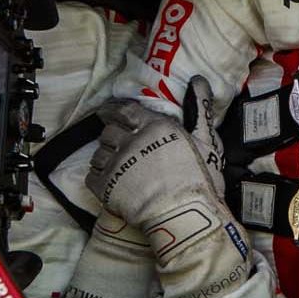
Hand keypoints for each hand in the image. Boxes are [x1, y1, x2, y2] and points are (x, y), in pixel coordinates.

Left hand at [85, 77, 225, 218]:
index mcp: (154, 127)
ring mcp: (116, 164)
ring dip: (105, 157)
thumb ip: (199, 110)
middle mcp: (131, 141)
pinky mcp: (106, 187)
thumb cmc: (199, 181)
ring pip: (99, 154)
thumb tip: (198, 80)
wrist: (185, 217)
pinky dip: (98, 178)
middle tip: (118, 145)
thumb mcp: (206, 141)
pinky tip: (108, 182)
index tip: (107, 112)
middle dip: (112, 137)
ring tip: (115, 165)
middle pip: (109, 132)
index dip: (113, 110)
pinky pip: (92, 177)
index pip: (125, 110)